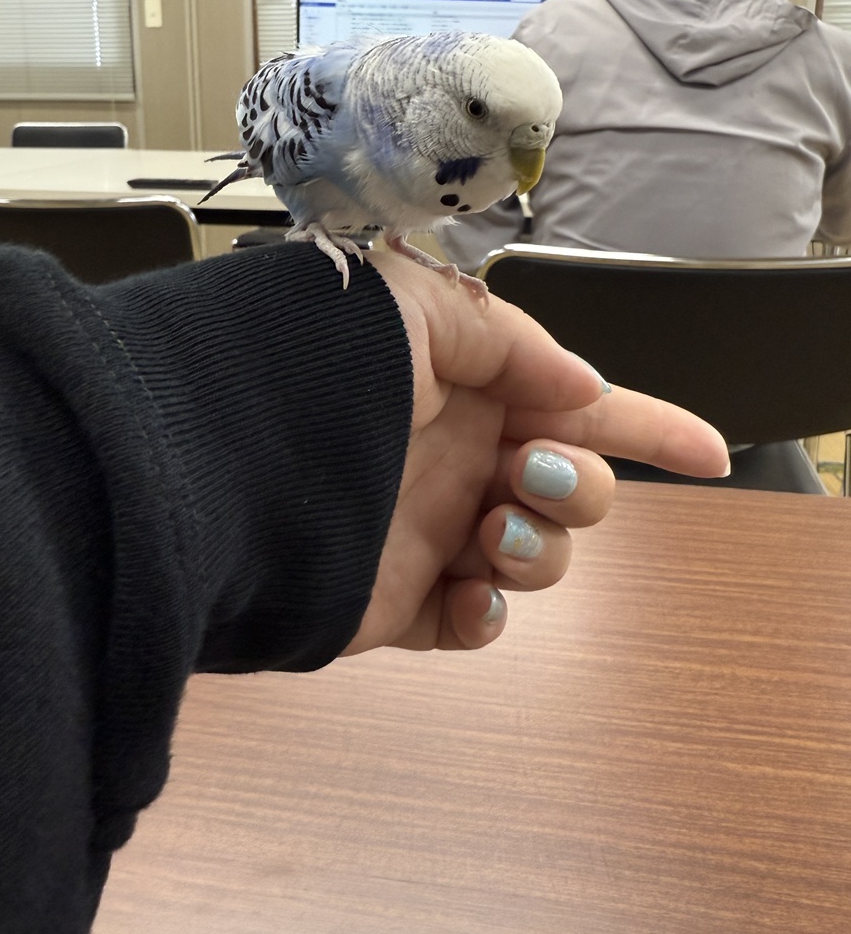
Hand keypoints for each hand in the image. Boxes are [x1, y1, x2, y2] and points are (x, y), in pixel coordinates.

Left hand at [342, 253, 729, 655]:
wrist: (222, 451)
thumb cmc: (318, 364)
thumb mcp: (423, 310)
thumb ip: (516, 344)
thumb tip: (584, 388)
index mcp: (476, 388)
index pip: (583, 408)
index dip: (653, 428)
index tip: (712, 454)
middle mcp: (461, 457)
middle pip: (578, 489)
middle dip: (583, 487)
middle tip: (530, 473)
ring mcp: (433, 529)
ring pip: (541, 557)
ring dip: (542, 550)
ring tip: (492, 531)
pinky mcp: (398, 597)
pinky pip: (473, 623)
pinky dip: (487, 617)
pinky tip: (470, 593)